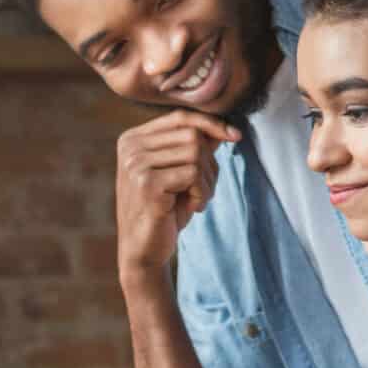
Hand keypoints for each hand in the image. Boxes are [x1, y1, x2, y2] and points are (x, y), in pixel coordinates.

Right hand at [114, 111, 239, 280]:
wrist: (144, 250)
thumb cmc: (164, 211)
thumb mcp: (181, 174)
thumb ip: (197, 149)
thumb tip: (226, 128)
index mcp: (133, 139)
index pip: (180, 117)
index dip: (211, 124)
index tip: (236, 136)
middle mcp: (131, 147)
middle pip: (192, 135)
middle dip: (209, 164)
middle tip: (204, 190)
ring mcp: (136, 164)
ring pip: (195, 153)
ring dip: (207, 181)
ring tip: (197, 200)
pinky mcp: (147, 184)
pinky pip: (193, 174)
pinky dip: (202, 193)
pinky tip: (193, 208)